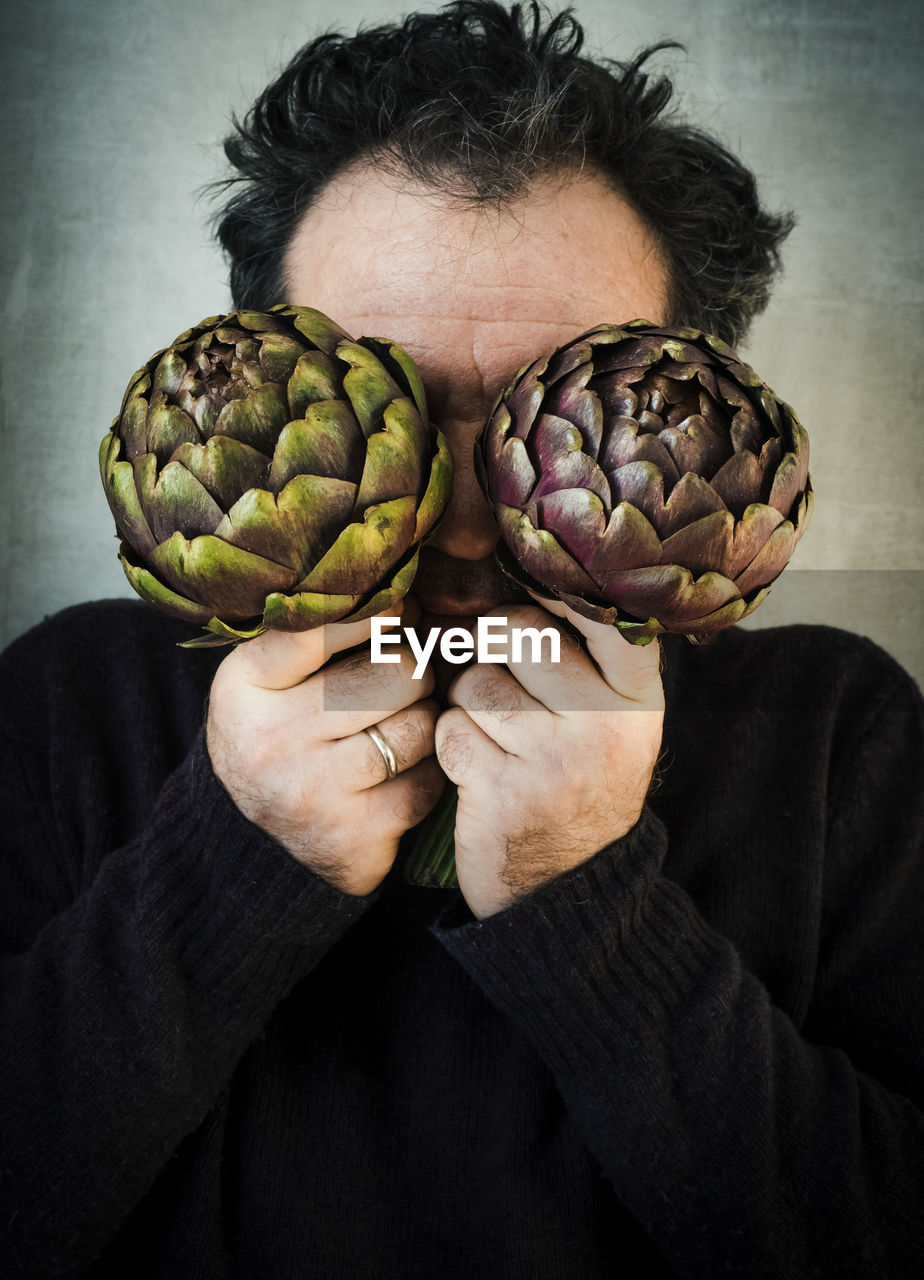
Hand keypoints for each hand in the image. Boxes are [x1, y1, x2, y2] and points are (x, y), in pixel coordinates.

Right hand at [206, 603, 444, 894]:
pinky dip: (428, 775)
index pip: (322, 628)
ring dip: (424, 724)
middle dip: (412, 673)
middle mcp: (271, 739)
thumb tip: (406, 598)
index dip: (376, 614)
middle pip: (393, 675)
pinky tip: (403, 773)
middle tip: (405, 682)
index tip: (399, 612)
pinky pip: (427, 783)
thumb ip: (318, 635)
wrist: (253, 843)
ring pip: (417, 728)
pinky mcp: (352, 837)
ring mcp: (311, 792)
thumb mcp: (270, 678)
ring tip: (402, 726)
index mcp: (243, 686)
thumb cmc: (280, 734)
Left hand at [435, 602, 663, 917]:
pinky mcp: (503, 794)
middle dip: (490, 649)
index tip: (534, 584)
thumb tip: (523, 575)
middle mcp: (605, 726)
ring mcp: (555, 762)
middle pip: (518, 632)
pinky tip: (478, 769)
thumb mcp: (612, 723)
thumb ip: (587, 657)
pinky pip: (450, 730)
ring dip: (467, 704)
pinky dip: (451, 745)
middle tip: (499, 683)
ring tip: (494, 736)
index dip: (557, 587)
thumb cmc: (578, 785)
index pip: (605, 613)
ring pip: (475, 681)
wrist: (567, 893)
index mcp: (638, 699)